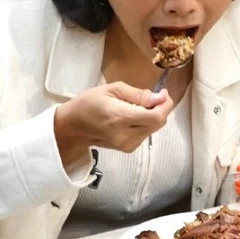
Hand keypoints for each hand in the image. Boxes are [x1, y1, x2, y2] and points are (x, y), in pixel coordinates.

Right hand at [55, 82, 174, 153]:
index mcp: (120, 117)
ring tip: (138, 106)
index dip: (165, 104)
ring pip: (154, 129)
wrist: (74, 126)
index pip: (155, 117)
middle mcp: (125, 135)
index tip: (163, 93)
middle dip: (161, 108)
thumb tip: (160, 97)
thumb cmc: (90, 103)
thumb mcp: (112, 89)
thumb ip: (138, 94)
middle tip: (153, 96)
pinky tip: (134, 117)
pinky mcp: (128, 149)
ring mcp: (127, 145)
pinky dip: (146, 123)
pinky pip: (146, 133)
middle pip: (158, 123)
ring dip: (154, 116)